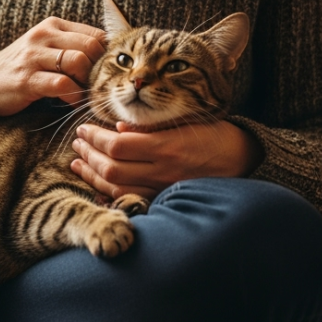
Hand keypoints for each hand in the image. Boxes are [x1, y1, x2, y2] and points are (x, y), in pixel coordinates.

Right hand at [0, 17, 106, 116]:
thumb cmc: (22, 68)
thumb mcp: (46, 48)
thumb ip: (72, 47)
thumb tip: (109, 59)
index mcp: (53, 25)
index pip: (95, 33)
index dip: (107, 55)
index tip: (107, 72)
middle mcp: (43, 35)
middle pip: (90, 46)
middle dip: (99, 70)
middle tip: (96, 85)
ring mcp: (33, 56)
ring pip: (77, 62)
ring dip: (86, 83)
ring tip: (84, 94)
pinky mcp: (27, 79)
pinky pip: (62, 84)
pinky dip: (73, 96)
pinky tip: (71, 102)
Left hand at [70, 120, 262, 198]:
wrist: (244, 161)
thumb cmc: (214, 134)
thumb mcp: (186, 120)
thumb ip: (151, 125)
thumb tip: (117, 127)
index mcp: (166, 147)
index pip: (117, 145)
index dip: (94, 137)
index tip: (83, 128)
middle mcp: (162, 172)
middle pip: (111, 168)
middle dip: (88, 154)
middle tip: (77, 142)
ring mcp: (163, 189)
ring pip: (115, 189)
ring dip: (91, 175)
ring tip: (78, 161)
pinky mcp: (165, 200)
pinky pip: (129, 201)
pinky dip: (108, 194)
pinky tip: (96, 185)